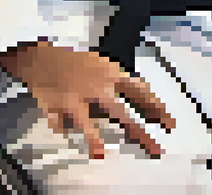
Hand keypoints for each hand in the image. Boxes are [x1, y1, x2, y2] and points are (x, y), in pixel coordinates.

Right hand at [0, 41, 175, 159]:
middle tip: (155, 149)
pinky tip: (81, 141)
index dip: (155, 107)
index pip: (139, 91)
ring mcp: (76, 97)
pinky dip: (70, 131)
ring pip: (86, 119)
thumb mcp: (103, 66)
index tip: (169, 122)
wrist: (42, 58)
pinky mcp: (57, 105)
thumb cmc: (77, 65)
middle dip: (139, 132)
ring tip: (101, 153)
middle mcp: (96, 86)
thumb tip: (147, 96)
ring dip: (93, 136)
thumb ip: (121, 83)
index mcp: (110, 74)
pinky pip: (65, 122)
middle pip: (120, 112)